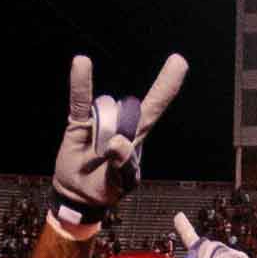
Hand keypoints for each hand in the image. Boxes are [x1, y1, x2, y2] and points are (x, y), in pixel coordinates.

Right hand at [50, 54, 188, 224]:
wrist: (78, 195)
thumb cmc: (105, 188)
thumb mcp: (119, 185)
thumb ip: (121, 167)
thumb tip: (117, 142)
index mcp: (136, 138)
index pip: (155, 108)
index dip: (166, 87)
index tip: (179, 61)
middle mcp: (120, 124)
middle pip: (131, 108)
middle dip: (143, 104)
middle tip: (148, 102)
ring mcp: (99, 122)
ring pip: (105, 110)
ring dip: (102, 130)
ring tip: (95, 158)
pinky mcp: (78, 124)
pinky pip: (80, 101)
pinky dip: (81, 84)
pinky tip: (82, 63)